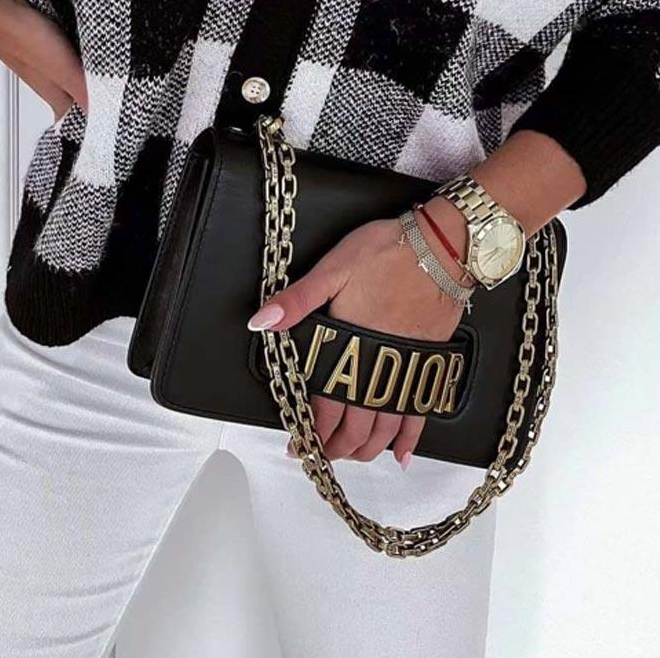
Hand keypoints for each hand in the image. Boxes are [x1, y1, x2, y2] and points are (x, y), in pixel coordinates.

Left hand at [247, 214, 468, 467]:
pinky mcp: (429, 364)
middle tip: (321, 457)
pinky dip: (409, 438)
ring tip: (351, 456)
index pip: (325, 405)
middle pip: (355, 425)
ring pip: (385, 426)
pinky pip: (419, 413)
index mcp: (349, 346)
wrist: (440, 246)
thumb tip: (261, 320)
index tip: (297, 446)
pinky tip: (401, 454)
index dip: (309, 431)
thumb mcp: (333, 267)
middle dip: (336, 447)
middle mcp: (378, 366)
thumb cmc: (386, 251)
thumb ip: (298, 299)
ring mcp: (406, 369)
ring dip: (367, 448)